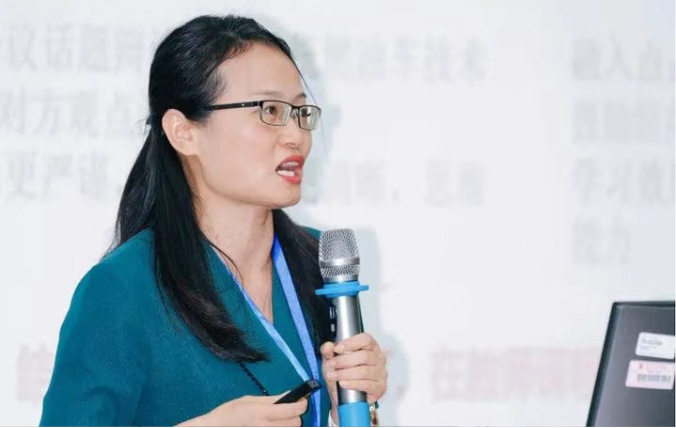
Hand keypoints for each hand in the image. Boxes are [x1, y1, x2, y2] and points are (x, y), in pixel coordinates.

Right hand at [176, 393, 307, 426]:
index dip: (301, 404)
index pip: (291, 410)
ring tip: (279, 420)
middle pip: (296, 423)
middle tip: (288, 410)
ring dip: (289, 424)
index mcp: (260, 413)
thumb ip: (271, 399)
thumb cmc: (228, 413)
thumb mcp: (248, 400)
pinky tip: (273, 425)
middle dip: (295, 415)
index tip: (302, 400)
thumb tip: (290, 394)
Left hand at [320, 333, 387, 419]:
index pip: (366, 339)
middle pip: (364, 356)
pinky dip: (353, 384)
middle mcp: (378, 358)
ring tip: (333, 375)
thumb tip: (328, 346)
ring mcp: (381, 373)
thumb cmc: (340, 373)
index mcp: (370, 346)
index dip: (351, 343)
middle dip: (344, 361)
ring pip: (364, 371)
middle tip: (332, 364)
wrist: (342, 396)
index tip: (337, 349)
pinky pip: (367, 385)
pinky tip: (343, 383)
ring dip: (346, 373)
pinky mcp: (380, 387)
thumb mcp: (331, 360)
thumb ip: (328, 351)